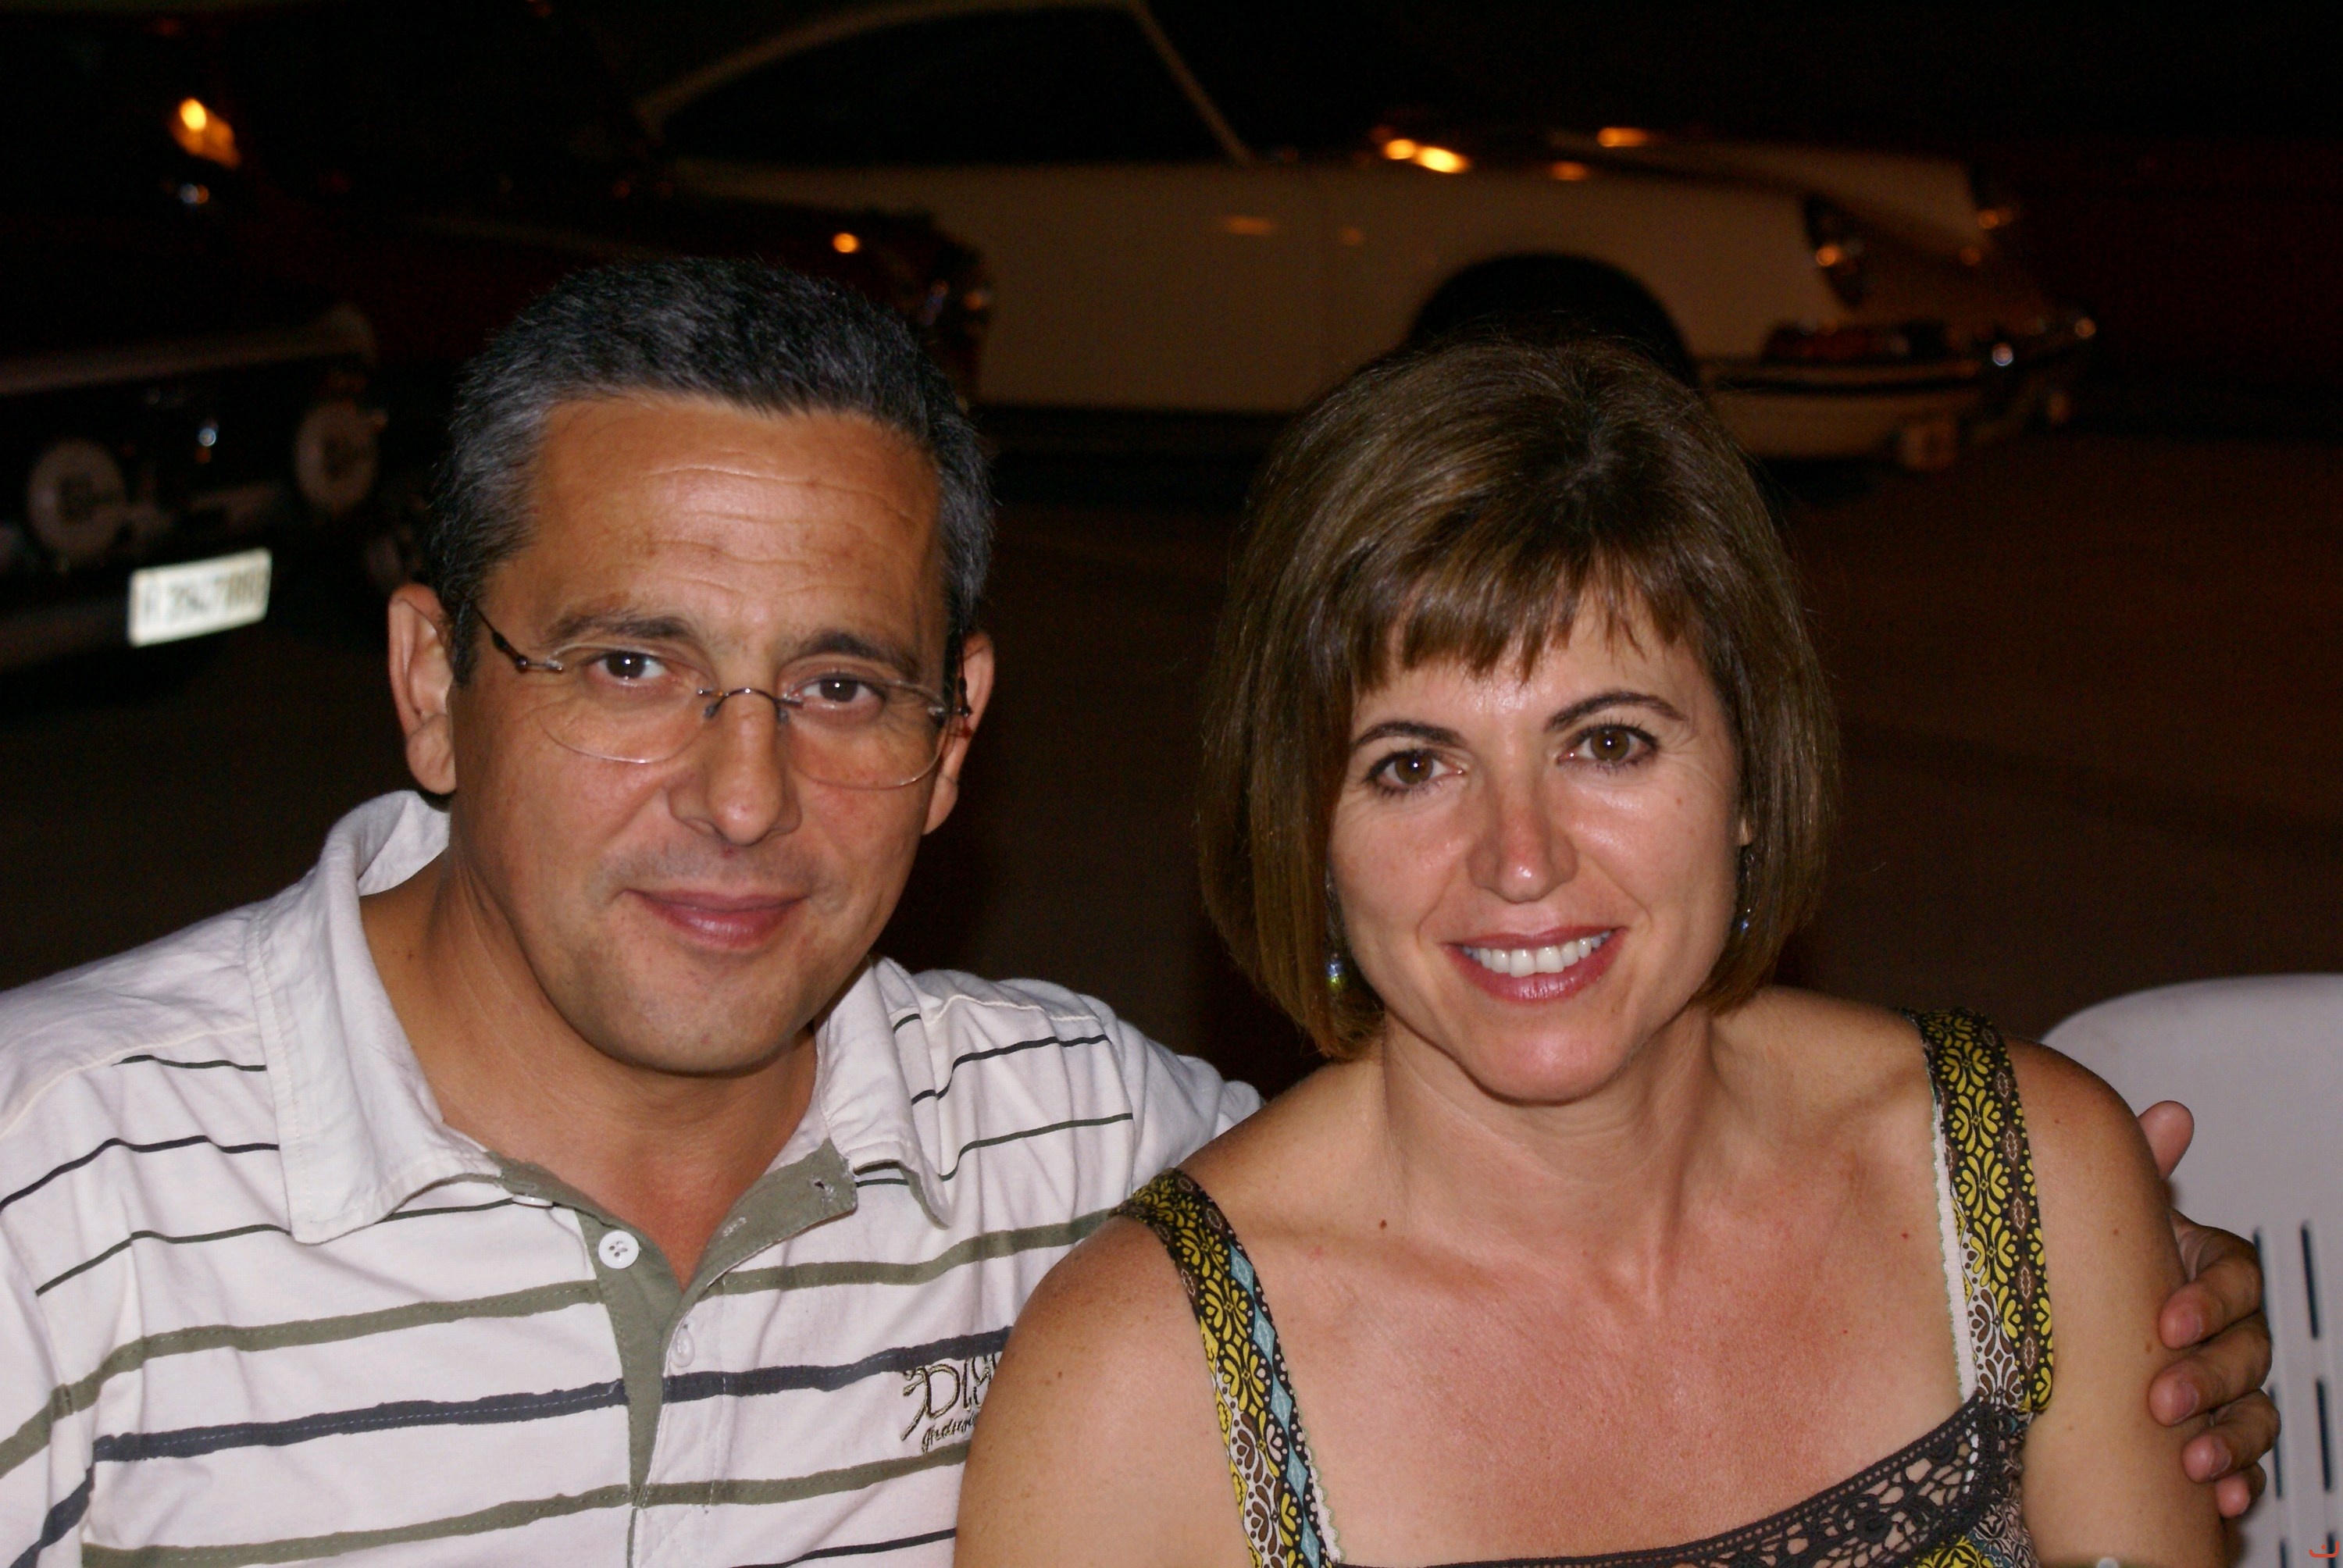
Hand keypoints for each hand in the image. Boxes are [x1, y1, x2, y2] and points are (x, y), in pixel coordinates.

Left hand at [2138, 1100, 2275, 1518]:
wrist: (2063, 1338)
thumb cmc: (2097, 1267)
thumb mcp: (2107, 1220)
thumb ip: (2139, 1171)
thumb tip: (2173, 1114)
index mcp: (2203, 1270)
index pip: (2237, 1278)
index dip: (2209, 1299)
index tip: (2167, 1320)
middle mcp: (2225, 1329)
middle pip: (2247, 1350)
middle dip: (2209, 1377)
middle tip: (2163, 1399)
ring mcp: (2227, 1386)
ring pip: (2254, 1411)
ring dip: (2228, 1438)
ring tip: (2190, 1460)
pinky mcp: (2214, 1439)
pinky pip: (2245, 1463)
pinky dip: (2236, 1480)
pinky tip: (2217, 1496)